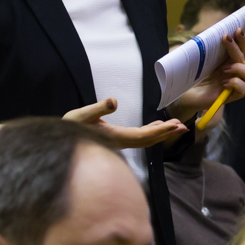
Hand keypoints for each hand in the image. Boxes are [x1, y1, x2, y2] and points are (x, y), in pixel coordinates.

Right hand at [64, 98, 186, 147]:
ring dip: (161, 133)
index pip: (143, 136)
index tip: (174, 126)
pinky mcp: (116, 139)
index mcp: (115, 137)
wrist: (60, 143)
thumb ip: (98, 108)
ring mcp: (119, 142)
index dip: (160, 132)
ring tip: (177, 126)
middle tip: (184, 127)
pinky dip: (150, 132)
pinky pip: (138, 137)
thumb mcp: (81, 115)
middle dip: (166, 134)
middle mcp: (120, 142)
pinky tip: (156, 127)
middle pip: (148, 140)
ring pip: (145, 140)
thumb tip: (114, 101)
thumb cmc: (69, 128)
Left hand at [169, 29, 244, 120]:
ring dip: (240, 68)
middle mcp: (235, 72)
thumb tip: (208, 33)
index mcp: (230, 62)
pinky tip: (223, 84)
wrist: (185, 95)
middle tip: (225, 38)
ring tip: (225, 69)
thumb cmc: (193, 77)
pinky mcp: (233, 96)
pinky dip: (235, 83)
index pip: (242, 49)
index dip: (242, 39)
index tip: (237, 29)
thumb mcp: (200, 60)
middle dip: (237, 47)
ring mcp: (236, 85)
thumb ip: (207, 49)